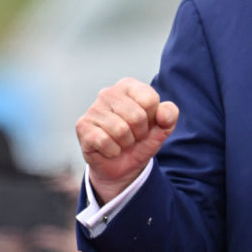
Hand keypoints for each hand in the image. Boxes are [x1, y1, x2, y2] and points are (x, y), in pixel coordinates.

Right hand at [75, 77, 178, 203]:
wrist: (122, 166)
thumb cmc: (141, 141)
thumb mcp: (161, 128)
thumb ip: (169, 115)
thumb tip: (163, 113)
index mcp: (129, 86)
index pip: (150, 100)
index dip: (152, 119)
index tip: (145, 124)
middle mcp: (108, 92)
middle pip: (137, 116)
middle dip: (139, 134)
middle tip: (132, 137)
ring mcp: (93, 108)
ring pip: (121, 130)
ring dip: (125, 144)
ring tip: (121, 142)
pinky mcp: (82, 126)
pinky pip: (105, 142)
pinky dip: (112, 151)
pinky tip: (108, 148)